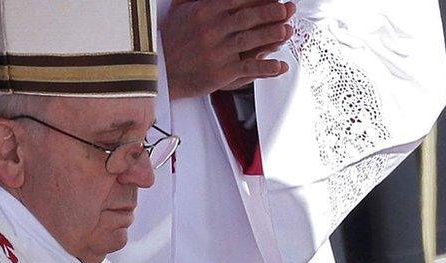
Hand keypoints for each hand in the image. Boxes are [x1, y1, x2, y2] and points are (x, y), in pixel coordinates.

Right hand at [162, 0, 294, 99]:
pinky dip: (266, 67)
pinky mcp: (221, 72)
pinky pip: (248, 67)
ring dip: (271, 35)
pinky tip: (279, 65)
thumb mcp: (180, 10)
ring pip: (249, 40)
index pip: (235, 0)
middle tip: (285, 9)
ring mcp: (217, 51)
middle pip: (246, 18)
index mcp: (204, 12)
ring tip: (286, 31)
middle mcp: (211, 30)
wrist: (158, 70)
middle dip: (269, 12)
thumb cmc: (172, 40)